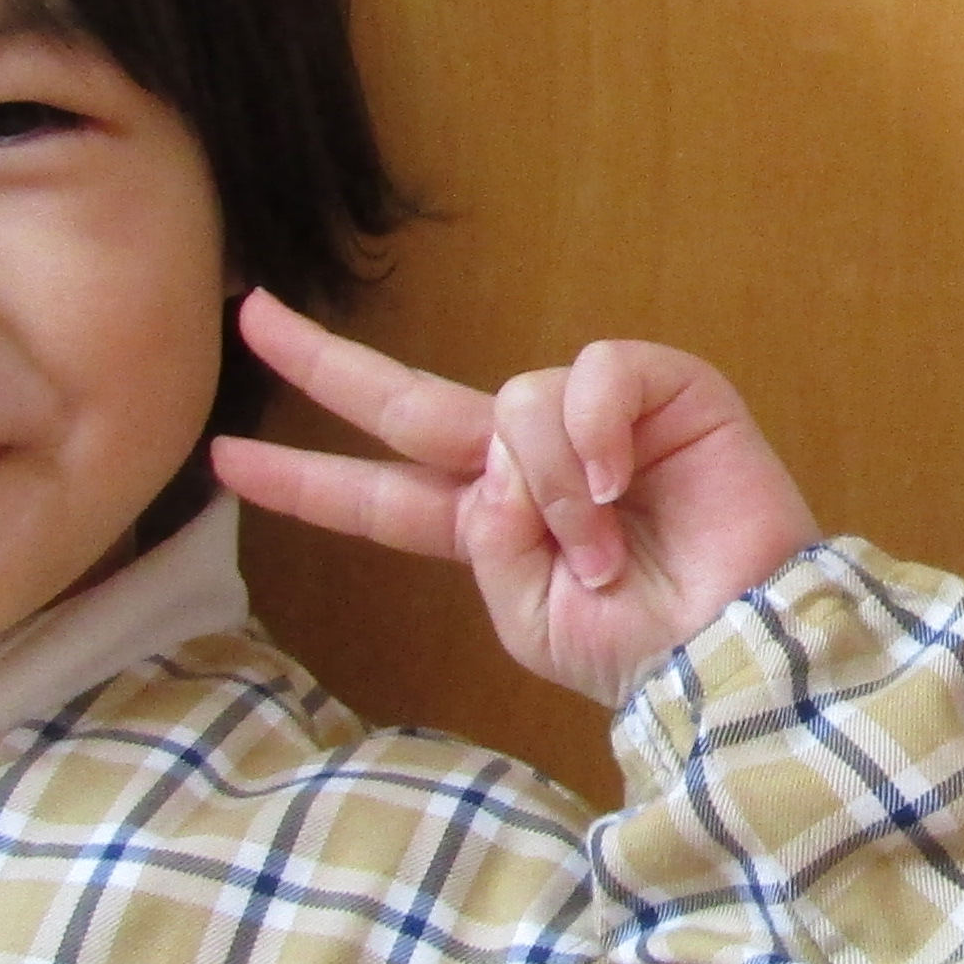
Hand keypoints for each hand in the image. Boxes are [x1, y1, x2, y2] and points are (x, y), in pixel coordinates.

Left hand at [207, 289, 818, 704]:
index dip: (307, 481)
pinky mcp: (664, 389)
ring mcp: (596, 422)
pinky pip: (591, 374)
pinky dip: (595, 430)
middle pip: (409, 402)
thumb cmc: (646, 650)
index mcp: (494, 530)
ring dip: (550, 485)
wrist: (739, 649)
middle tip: (252, 312)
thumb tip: (495, 460)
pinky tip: (625, 479)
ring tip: (603, 545)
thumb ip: (484, 541)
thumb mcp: (530, 621)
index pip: (382, 497)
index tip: (224, 460)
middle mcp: (532, 466)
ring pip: (513, 402)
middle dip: (326, 362)